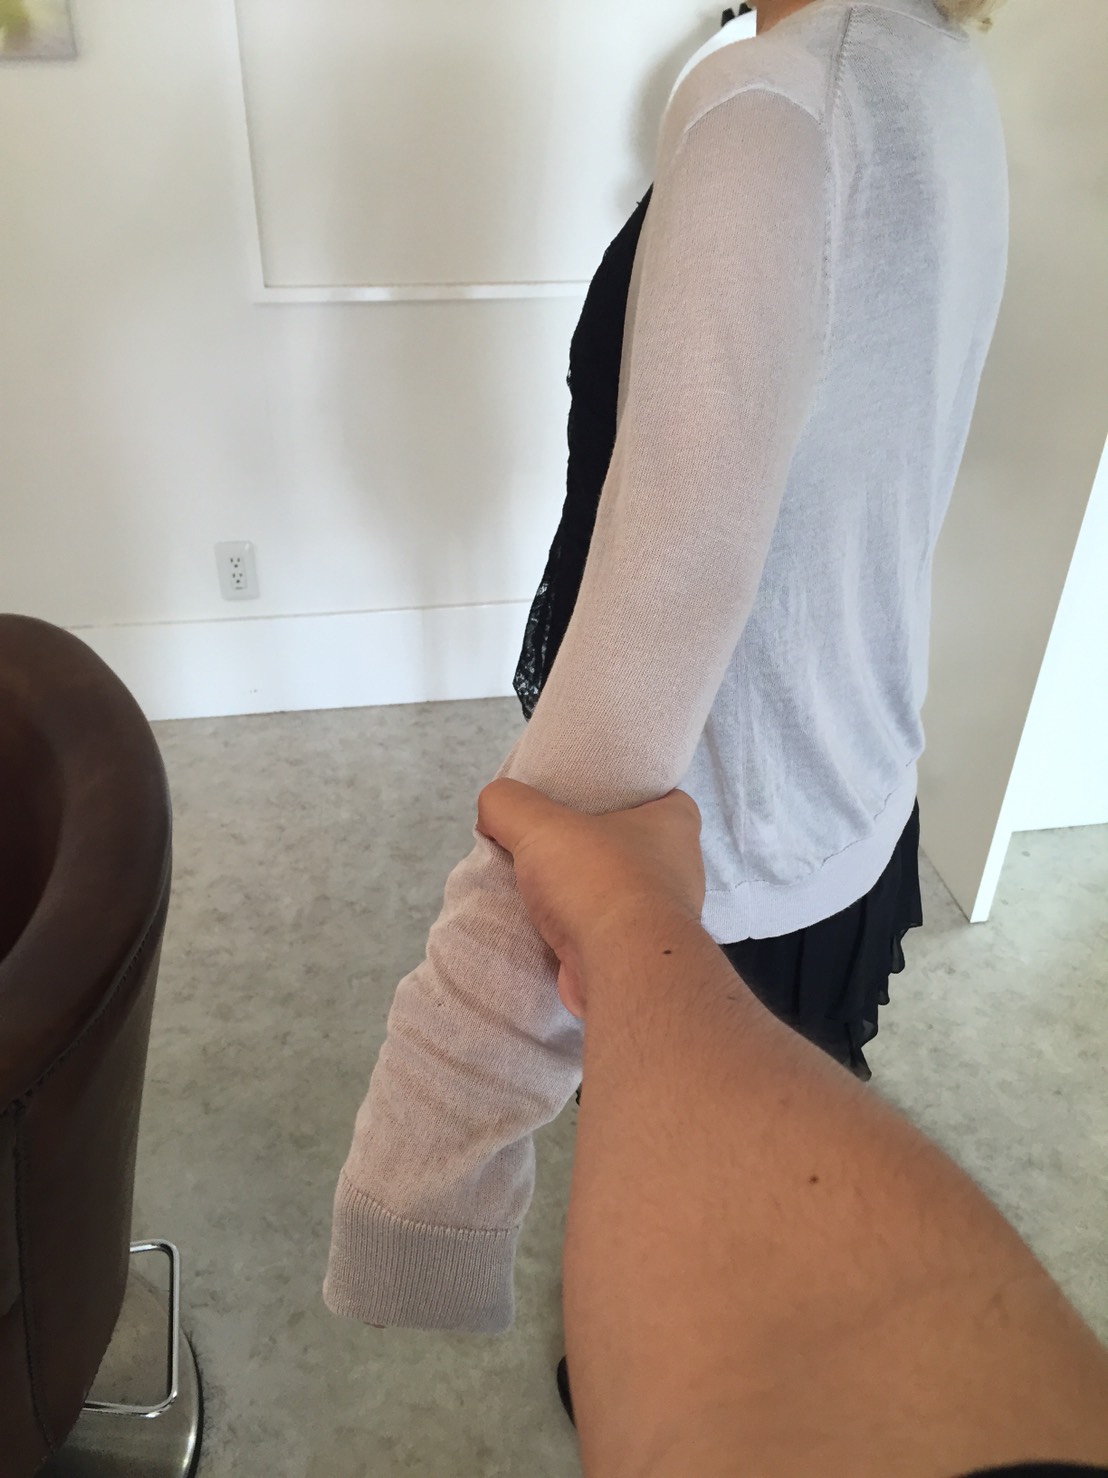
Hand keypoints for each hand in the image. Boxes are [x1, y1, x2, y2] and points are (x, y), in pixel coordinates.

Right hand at [476, 780, 704, 1016]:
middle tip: (556, 842)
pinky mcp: (639, 956)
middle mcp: (680, 869)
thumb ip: (508, 804)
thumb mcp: (540, 823)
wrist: (619, 967)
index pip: (658, 796)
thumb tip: (491, 810)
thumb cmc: (597, 880)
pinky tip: (546, 930)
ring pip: (618, 894)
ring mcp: (662, 918)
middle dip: (597, 847)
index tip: (591, 799)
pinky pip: (606, 934)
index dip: (626, 794)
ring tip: (542, 888)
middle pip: (632, 846)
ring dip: (585, 895)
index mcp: (675, 824)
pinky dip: (580, 933)